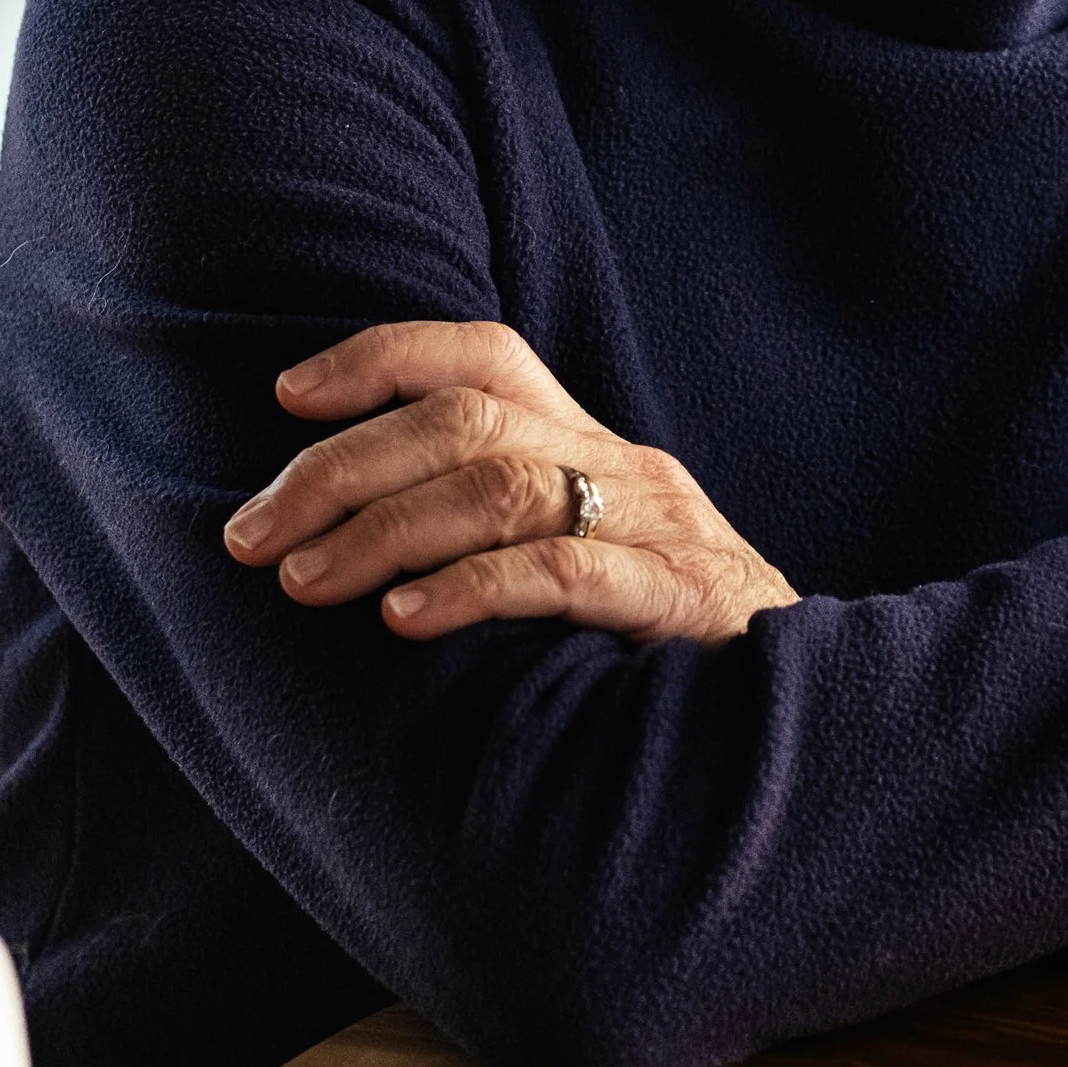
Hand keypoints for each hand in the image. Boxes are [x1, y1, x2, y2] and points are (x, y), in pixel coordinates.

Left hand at [222, 319, 798, 644]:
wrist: (815, 712)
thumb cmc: (667, 649)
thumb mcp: (587, 563)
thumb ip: (497, 534)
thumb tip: (335, 540)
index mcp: (595, 447)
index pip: (484, 354)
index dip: (381, 358)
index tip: (288, 396)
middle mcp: (625, 465)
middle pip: (467, 418)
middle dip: (341, 468)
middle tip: (252, 535)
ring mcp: (660, 527)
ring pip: (502, 483)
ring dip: (384, 528)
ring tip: (304, 580)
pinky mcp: (683, 600)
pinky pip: (564, 571)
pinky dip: (472, 586)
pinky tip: (404, 620)